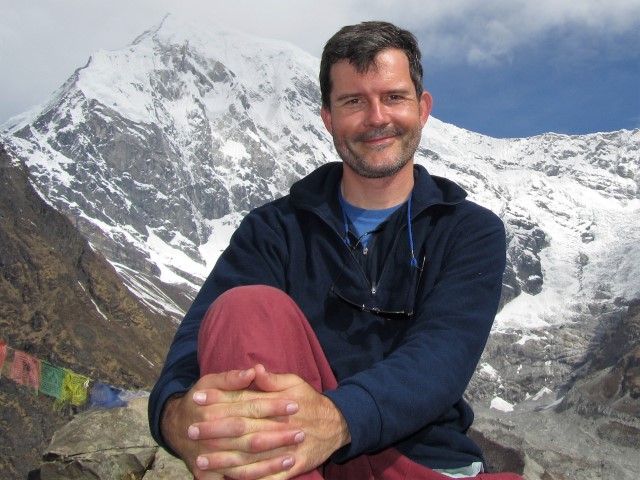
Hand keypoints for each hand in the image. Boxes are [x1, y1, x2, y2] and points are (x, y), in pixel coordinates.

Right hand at [160, 367, 304, 478]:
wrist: (175, 428)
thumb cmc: (198, 401)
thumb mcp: (209, 382)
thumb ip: (231, 378)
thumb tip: (253, 370)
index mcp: (214, 410)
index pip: (250, 407)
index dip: (274, 406)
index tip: (295, 404)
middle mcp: (213, 434)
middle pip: (251, 434)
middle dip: (278, 433)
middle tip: (301, 431)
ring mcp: (212, 456)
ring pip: (247, 458)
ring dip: (272, 456)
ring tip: (295, 450)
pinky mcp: (211, 474)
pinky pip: (240, 475)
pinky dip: (262, 473)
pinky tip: (281, 467)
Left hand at [192, 364, 350, 478]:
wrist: (338, 424)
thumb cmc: (311, 401)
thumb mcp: (295, 383)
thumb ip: (272, 380)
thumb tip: (253, 369)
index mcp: (278, 402)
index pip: (243, 399)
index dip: (219, 399)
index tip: (197, 398)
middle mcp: (280, 425)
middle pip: (242, 429)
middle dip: (215, 431)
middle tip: (191, 431)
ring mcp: (286, 448)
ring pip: (251, 456)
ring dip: (224, 460)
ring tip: (201, 461)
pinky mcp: (293, 467)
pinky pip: (268, 476)